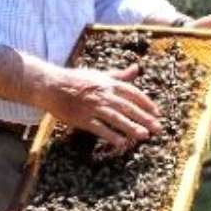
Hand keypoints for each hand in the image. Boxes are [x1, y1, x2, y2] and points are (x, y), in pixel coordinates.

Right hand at [41, 64, 161, 149]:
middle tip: (157, 128)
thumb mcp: (100, 74)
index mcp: (109, 83)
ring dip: (131, 127)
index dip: (146, 103)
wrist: (52, 85)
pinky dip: (110, 135)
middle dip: (144, 118)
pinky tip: (120, 142)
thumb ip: (120, 75)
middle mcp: (104, 95)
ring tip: (144, 135)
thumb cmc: (77, 80)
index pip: (133, 93)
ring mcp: (93, 107)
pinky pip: (99, 128)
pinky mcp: (82, 118)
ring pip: (116, 118)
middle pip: (128, 107)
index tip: (157, 113)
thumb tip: (137, 68)